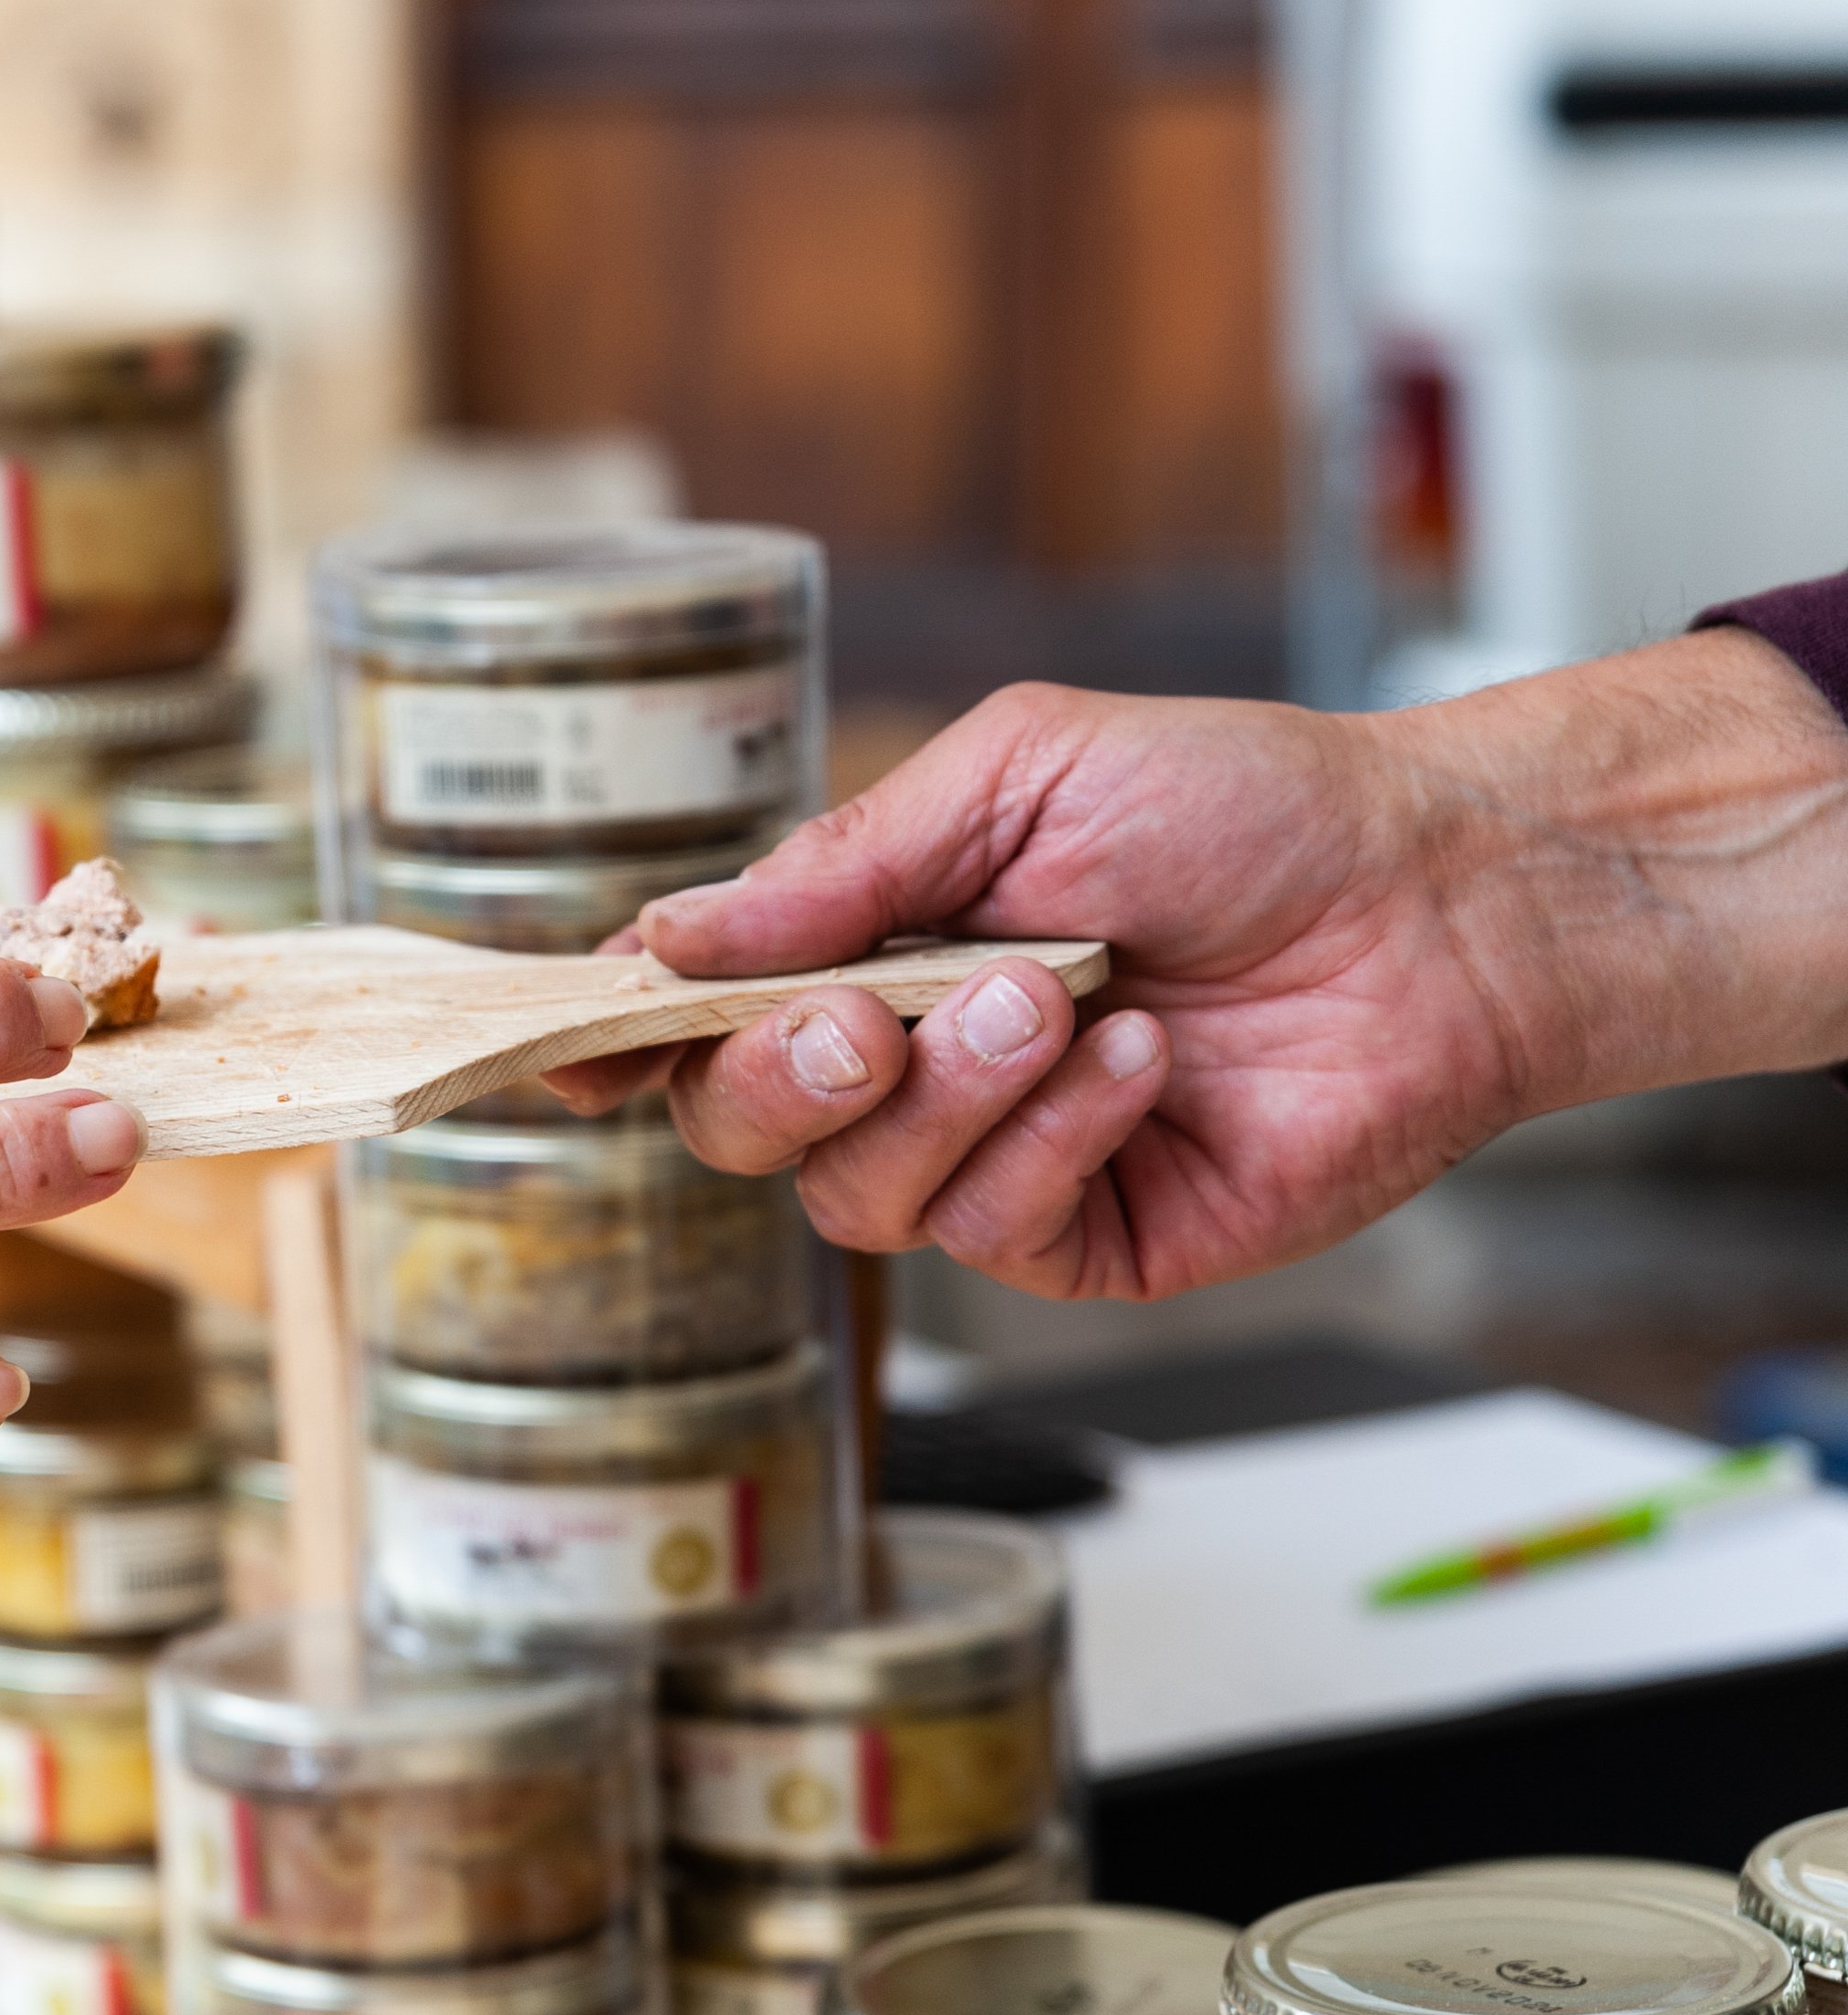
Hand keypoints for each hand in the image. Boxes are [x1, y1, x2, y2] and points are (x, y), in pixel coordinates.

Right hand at [542, 632, 1847, 1299]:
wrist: (1437, 895)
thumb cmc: (1243, 806)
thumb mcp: (1017, 773)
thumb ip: (840, 862)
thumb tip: (670, 938)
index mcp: (865, 949)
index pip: (695, 1018)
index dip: (617, 1042)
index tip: (576, 1045)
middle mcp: (907, 1067)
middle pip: (739, 1129)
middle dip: (779, 1079)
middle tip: (864, 1019)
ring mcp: (990, 1164)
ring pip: (857, 1197)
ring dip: (947, 1097)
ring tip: (1056, 999)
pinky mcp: (1085, 1241)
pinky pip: (991, 1231)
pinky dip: (1050, 1137)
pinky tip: (1132, 1061)